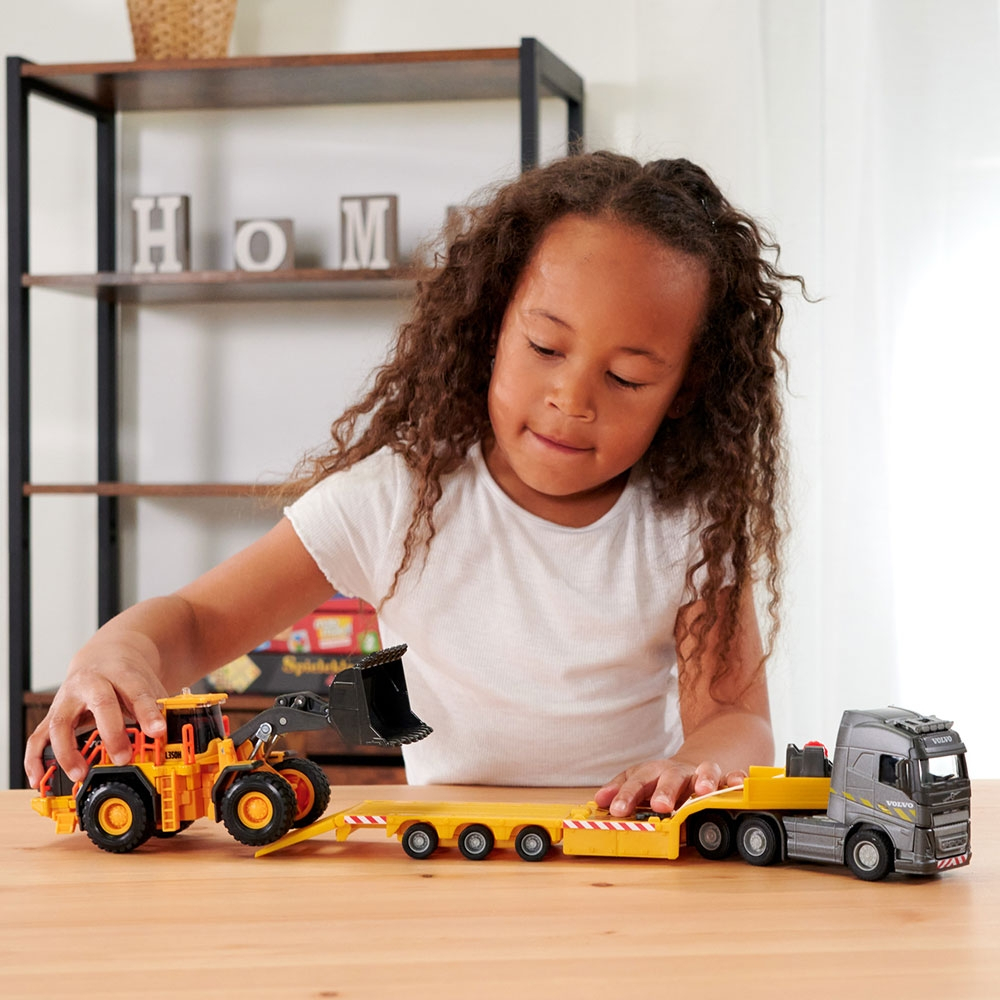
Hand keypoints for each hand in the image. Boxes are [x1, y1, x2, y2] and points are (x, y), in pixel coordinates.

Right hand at [24, 631, 168, 788]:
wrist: (104, 656)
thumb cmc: (128, 677)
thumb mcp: (147, 686)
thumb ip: (158, 708)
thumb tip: (173, 736)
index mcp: (121, 673)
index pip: (137, 692)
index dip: (148, 713)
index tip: (159, 732)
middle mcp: (91, 683)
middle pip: (101, 704)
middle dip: (113, 733)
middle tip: (123, 758)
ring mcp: (68, 698)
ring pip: (61, 723)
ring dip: (68, 751)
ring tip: (80, 774)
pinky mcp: (52, 714)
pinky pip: (38, 737)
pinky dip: (35, 759)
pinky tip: (38, 779)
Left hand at [594, 758, 746, 817]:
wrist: (691, 767)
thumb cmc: (661, 781)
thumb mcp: (639, 782)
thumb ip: (621, 791)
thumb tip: (599, 799)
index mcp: (654, 772)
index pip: (638, 781)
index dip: (627, 795)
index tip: (617, 810)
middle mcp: (678, 771)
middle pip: (670, 776)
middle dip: (666, 790)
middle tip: (661, 806)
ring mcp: (701, 774)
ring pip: (704, 771)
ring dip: (703, 780)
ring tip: (702, 792)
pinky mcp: (723, 780)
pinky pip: (731, 777)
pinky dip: (735, 779)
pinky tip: (737, 784)